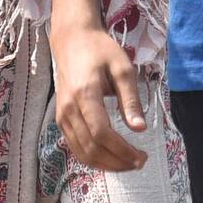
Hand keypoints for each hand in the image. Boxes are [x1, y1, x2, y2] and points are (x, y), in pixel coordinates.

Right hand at [52, 22, 147, 171]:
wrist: (71, 38)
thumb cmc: (99, 49)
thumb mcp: (122, 68)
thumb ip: (130, 99)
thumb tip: (140, 129)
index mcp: (84, 94)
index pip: (101, 134)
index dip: (122, 151)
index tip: (142, 156)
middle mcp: (69, 107)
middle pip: (91, 147)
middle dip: (118, 162)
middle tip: (139, 162)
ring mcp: (62, 113)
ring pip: (81, 152)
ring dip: (106, 164)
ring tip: (127, 162)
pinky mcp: (60, 116)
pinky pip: (75, 146)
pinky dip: (92, 158)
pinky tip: (109, 156)